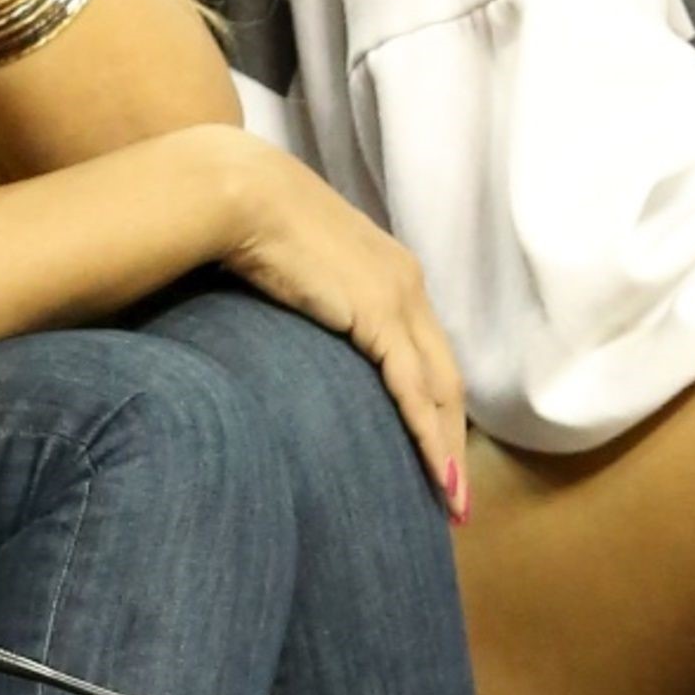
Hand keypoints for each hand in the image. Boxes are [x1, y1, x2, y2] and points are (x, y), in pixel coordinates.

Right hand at [210, 134, 468, 511]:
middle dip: (453, 439)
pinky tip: (435, 472)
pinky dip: (426, 434)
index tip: (439, 448)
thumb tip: (304, 328)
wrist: (239, 193)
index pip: (426, 352)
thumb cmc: (250, 225)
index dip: (436, 404)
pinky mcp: (377, 316)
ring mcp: (397, 299)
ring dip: (447, 450)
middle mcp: (407, 285)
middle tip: (455, 494)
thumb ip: (317, 299)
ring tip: (450, 500)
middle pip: (445, 377)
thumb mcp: (299, 268)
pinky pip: (412, 389)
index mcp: (392, 274)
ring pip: (438, 390)